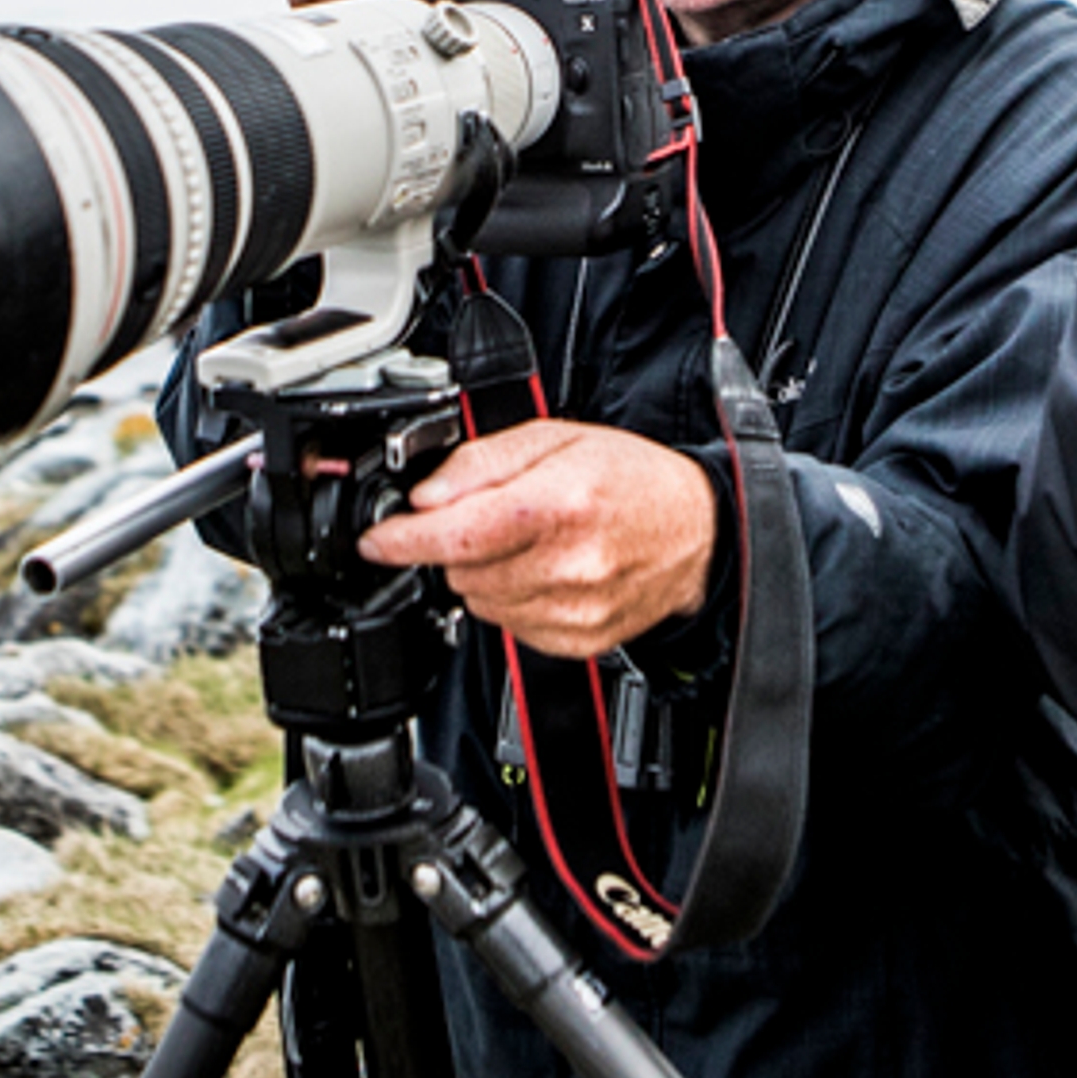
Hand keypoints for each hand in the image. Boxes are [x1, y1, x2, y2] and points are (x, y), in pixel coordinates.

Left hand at [357, 421, 716, 657]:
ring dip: (482, 572)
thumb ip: (482, 462)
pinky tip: (542, 571)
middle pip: (460, 567)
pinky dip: (510, 599)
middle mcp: (567, 564)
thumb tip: (426, 494)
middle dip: (456, 542)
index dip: (403, 538)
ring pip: (478, 600)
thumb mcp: (556, 437)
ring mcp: (572, 610)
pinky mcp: (575, 640)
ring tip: (525, 541)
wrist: (698, 533)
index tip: (378, 539)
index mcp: (559, 504)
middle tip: (492, 515)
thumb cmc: (632, 479)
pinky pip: (508, 625)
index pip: (455, 532)